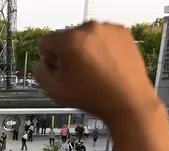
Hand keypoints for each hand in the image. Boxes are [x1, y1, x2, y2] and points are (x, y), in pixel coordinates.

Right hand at [34, 22, 157, 121]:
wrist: (129, 102)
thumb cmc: (98, 98)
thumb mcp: (55, 90)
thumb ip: (40, 72)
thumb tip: (42, 64)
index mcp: (71, 42)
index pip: (46, 41)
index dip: (49, 58)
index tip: (58, 68)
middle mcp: (90, 30)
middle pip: (65, 37)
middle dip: (67, 53)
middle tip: (77, 73)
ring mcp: (108, 30)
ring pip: (84, 36)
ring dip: (84, 49)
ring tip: (93, 71)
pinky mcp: (122, 32)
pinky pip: (102, 36)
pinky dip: (101, 48)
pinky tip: (104, 65)